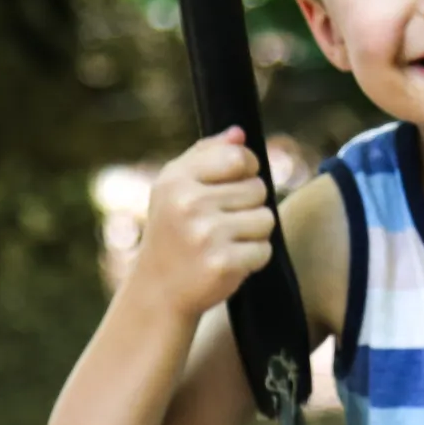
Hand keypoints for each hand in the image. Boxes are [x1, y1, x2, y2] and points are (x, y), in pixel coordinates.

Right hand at [129, 128, 276, 318]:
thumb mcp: (175, 187)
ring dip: (253, 232)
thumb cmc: (172, 231)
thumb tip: (239, 133)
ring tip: (226, 241)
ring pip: (266, 219)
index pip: (239, 157)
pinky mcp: (223, 264)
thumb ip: (206, 154)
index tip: (234, 185)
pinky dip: (253, 258)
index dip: (246, 170)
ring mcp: (206, 235)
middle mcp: (188, 204)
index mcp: (177, 179)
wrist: (158, 290)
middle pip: (258, 189)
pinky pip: (264, 250)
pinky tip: (229, 261)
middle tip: (222, 222)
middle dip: (249, 205)